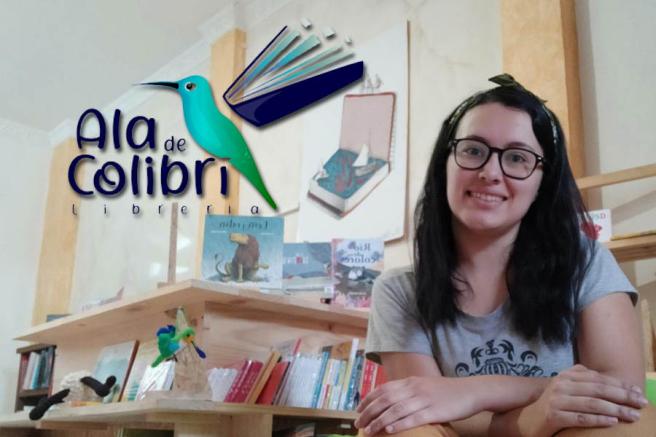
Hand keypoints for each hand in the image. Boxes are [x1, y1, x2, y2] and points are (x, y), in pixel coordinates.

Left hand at [354, 376, 477, 435]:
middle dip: (368, 412)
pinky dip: (399, 424)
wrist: (471, 391)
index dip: (368, 399)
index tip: (358, 410)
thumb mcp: (424, 385)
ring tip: (368, 430)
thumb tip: (391, 399)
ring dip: (379, 421)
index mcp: (411, 382)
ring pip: (395, 410)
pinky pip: (413, 418)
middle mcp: (414, 388)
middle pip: (385, 400)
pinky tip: (388, 430)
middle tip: (358, 423)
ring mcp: (424, 399)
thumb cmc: (447, 391)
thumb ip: (409, 390)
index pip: (383, 389)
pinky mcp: (434, 411)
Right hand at [513, 364, 647, 436]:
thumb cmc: (552, 404)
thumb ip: (580, 378)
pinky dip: (598, 420)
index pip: (598, 378)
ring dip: (616, 410)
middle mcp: (561, 384)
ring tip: (632, 416)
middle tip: (641, 403)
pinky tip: (612, 422)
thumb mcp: (565, 387)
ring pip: (592, 403)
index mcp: (566, 375)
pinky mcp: (554, 416)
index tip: (638, 392)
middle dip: (623, 396)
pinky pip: (580, 418)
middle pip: (598, 389)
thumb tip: (608, 379)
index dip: (620, 385)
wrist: (527, 420)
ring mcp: (557, 400)